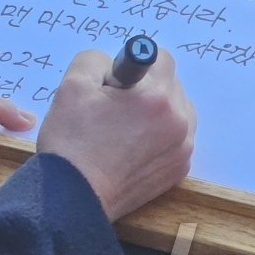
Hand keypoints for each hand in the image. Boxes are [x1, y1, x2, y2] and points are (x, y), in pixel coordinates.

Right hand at [36, 49, 194, 220]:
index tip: (117, 81)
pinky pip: (175, 139)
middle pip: (171, 85)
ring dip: (156, 112)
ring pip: (176, 113)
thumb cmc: (73, 140)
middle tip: (114, 106)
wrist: (76, 196)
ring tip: (123, 128)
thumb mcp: (73, 84)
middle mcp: (179, 121)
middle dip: (145, 88)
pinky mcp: (178, 170)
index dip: (135, 63)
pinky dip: (158, 137)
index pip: (162, 58)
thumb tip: (113, 64)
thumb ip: (96, 59)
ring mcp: (181, 149)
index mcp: (157, 97)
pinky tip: (130, 147)